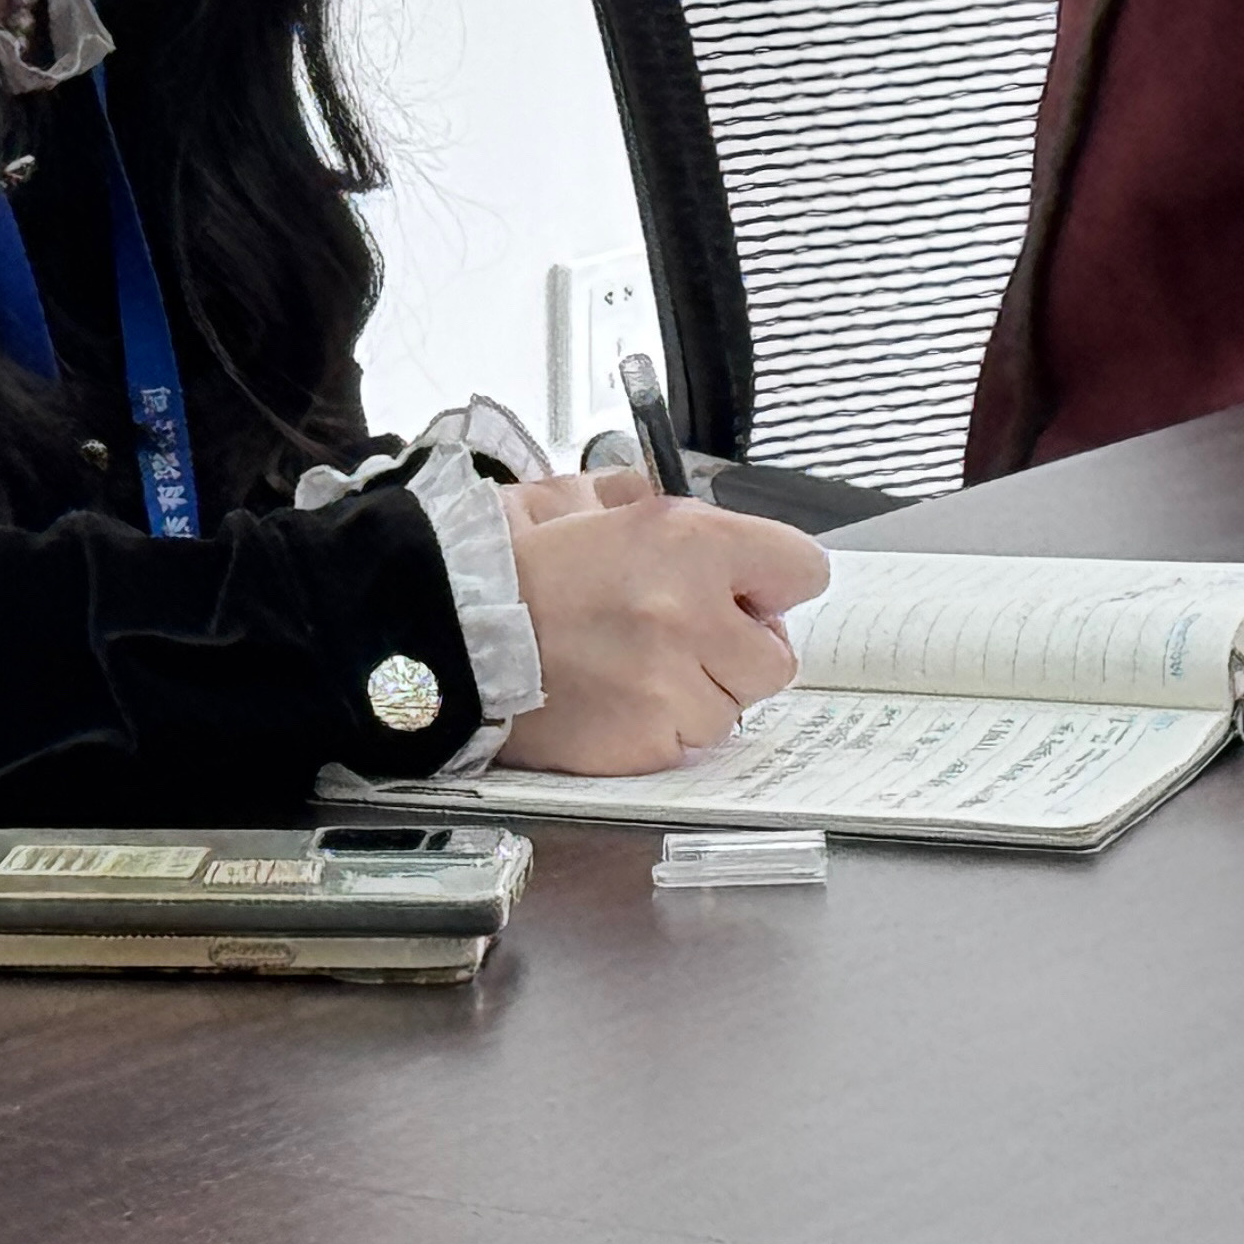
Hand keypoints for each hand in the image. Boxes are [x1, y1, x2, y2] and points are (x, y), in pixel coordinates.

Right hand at [492, 488, 828, 775]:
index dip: (771, 582)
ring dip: (696, 693)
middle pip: (775, 655)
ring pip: (732, 707)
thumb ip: (649, 504)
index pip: (802, 570)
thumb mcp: (578, 498)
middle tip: (680, 636)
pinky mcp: (646, 742)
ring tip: (633, 669)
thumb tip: (696, 525)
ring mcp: (671, 687)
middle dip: (735, 648)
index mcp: (687, 543)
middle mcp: (691, 617)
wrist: (440, 626)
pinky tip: (614, 700)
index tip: (746, 590)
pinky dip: (659, 728)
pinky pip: (686, 744)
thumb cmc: (506, 565)